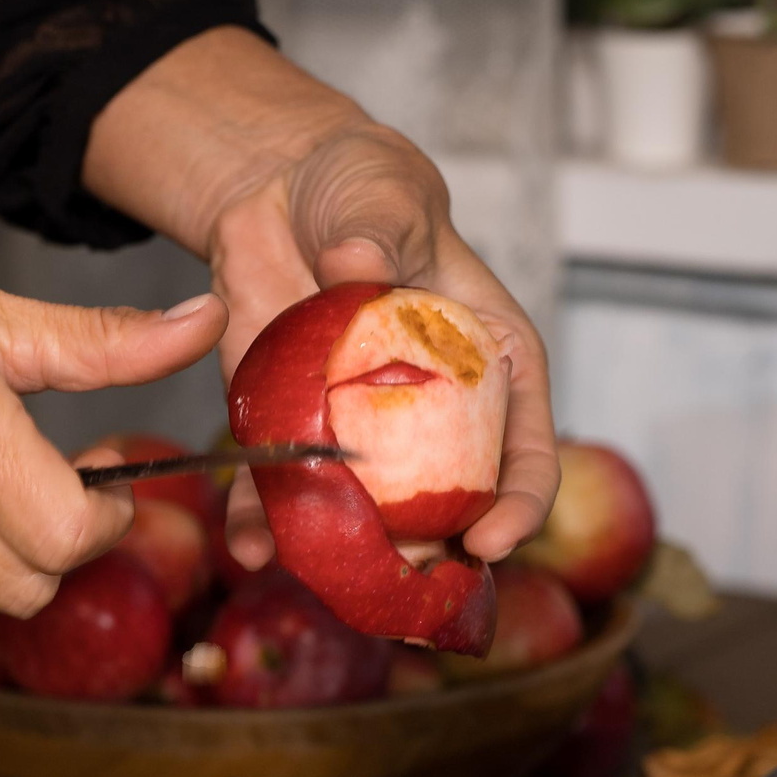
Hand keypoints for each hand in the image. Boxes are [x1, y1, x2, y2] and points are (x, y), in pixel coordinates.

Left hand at [83, 28, 557, 568]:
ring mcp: (359, 433)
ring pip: (365, 517)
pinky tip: (251, 545)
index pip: (524, 451)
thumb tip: (356, 267)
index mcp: (491, 365)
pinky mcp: (289, 429)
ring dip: (349, 559)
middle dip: (431, 559)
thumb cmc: (363, 189)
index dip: (517, 506)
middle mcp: (431, 417)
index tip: (488, 539)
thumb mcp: (385, 193)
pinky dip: (264, 520)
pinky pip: (279, 487)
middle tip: (407, 587)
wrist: (280, 191)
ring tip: (328, 578)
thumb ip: (379, 229)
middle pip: (448, 508)